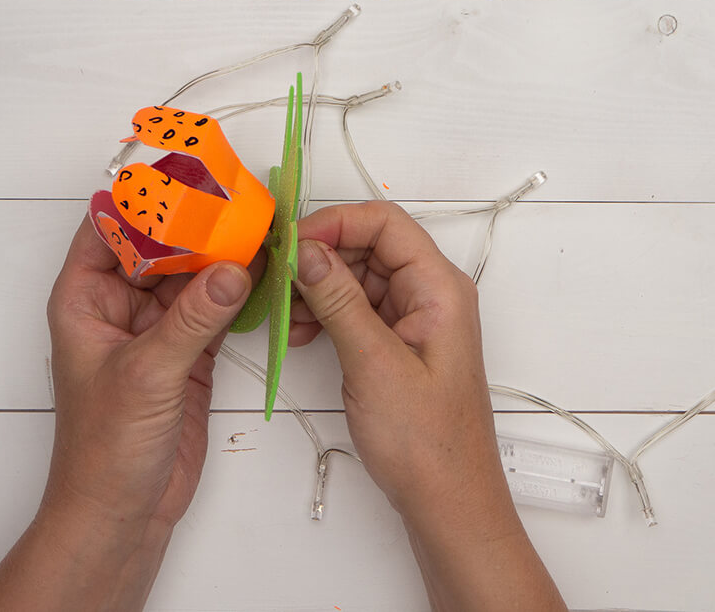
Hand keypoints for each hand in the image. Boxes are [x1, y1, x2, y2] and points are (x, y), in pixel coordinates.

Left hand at [0, 216, 250, 610]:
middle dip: (197, 225)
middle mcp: (119, 307)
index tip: (187, 177)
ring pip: (192, 278)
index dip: (145, 200)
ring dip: (222, 258)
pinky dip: (238, 294)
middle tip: (237, 198)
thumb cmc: (104, 448)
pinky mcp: (188, 355)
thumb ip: (191, 320)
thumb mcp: (146, 374)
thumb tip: (233, 270)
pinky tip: (264, 274)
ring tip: (259, 227)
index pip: (111, 229)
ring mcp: (157, 330)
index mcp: (85, 299)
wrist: (123, 511)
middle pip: (160, 248)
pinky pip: (214, 311)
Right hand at [290, 201, 565, 611]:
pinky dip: (325, 314)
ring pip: (356, 278)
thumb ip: (338, 298)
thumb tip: (304, 249)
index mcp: (438, 287)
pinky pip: (355, 309)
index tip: (289, 243)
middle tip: (277, 281)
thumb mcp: (373, 362)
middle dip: (319, 258)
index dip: (333, 224)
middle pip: (367, 246)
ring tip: (287, 317)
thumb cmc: (425, 439)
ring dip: (316, 289)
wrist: (446, 499)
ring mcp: (412, 318)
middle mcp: (428, 293)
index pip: (383, 223)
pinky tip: (300, 334)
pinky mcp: (396, 342)